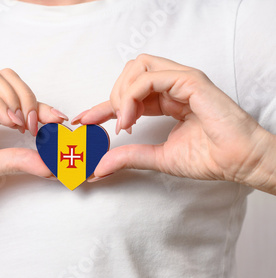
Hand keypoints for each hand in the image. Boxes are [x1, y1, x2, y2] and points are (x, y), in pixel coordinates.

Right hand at [0, 68, 66, 214]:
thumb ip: (19, 161)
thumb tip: (52, 165)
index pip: (18, 98)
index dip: (42, 106)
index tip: (59, 122)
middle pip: (8, 78)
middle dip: (30, 97)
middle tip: (38, 126)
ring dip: (14, 96)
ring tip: (22, 124)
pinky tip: (7, 121)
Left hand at [72, 54, 275, 191]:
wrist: (238, 161)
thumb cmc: (208, 158)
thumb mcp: (158, 158)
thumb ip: (128, 157)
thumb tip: (98, 167)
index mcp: (166, 100)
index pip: (127, 95)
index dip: (102, 106)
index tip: (83, 121)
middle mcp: (172, 86)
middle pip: (129, 72)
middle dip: (113, 95)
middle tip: (114, 124)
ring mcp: (181, 80)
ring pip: (137, 66)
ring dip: (122, 93)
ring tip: (124, 121)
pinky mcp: (190, 80)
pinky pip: (150, 76)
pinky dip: (133, 95)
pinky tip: (131, 118)